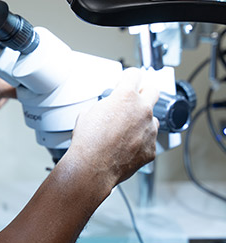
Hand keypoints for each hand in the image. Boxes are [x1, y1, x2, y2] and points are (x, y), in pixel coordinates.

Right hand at [68, 67, 158, 186]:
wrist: (93, 167)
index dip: (128, 78)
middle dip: (144, 93)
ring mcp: (149, 129)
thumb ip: (105, 106)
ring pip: (152, 119)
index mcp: (126, 97)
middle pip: (153, 91)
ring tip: (125, 132)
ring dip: (142, 122)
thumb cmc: (89, 142)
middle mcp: (142, 110)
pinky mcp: (151, 148)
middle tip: (135, 100)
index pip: (134, 75)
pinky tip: (126, 147)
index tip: (127, 81)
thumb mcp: (88, 113)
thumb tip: (106, 108)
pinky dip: (140, 142)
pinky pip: (149, 140)